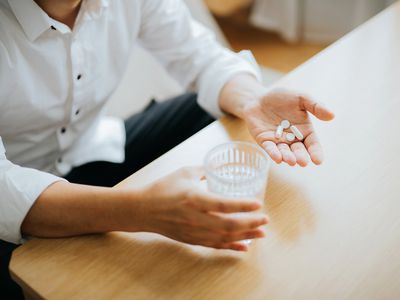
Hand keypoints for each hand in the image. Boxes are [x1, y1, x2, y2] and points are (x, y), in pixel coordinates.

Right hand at [137, 167, 267, 250]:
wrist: (142, 209)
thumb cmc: (163, 188)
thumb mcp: (184, 172)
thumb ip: (205, 170)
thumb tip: (220, 167)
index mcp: (194, 198)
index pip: (224, 204)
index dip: (243, 206)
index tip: (259, 204)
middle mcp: (196, 217)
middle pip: (229, 225)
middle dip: (251, 223)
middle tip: (265, 220)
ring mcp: (194, 231)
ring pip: (225, 238)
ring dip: (245, 236)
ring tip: (261, 233)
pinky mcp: (191, 239)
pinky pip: (215, 245)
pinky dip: (231, 246)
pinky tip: (244, 246)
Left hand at [242, 90, 334, 165]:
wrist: (259, 97)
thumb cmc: (282, 97)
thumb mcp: (301, 98)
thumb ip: (315, 106)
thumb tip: (332, 115)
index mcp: (305, 130)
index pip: (312, 144)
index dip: (316, 152)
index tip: (318, 161)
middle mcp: (292, 139)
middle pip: (299, 151)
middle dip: (301, 156)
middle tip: (303, 162)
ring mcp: (278, 141)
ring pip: (284, 152)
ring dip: (288, 157)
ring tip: (291, 161)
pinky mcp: (265, 141)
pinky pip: (270, 149)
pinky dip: (274, 153)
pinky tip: (278, 158)